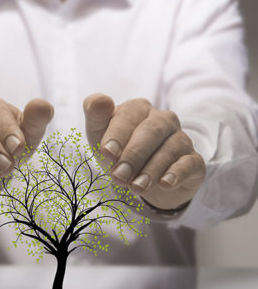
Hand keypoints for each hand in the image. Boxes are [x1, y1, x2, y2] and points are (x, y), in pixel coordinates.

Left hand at [83, 93, 205, 209]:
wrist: (138, 179)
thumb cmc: (117, 151)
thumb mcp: (99, 134)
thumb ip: (95, 114)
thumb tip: (99, 100)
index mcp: (138, 108)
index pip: (128, 116)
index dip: (117, 134)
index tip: (107, 153)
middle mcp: (163, 119)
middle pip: (150, 132)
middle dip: (133, 156)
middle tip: (119, 176)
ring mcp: (180, 138)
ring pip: (169, 150)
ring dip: (151, 170)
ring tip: (136, 188)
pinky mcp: (193, 160)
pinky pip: (189, 164)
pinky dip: (176, 174)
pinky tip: (165, 184)